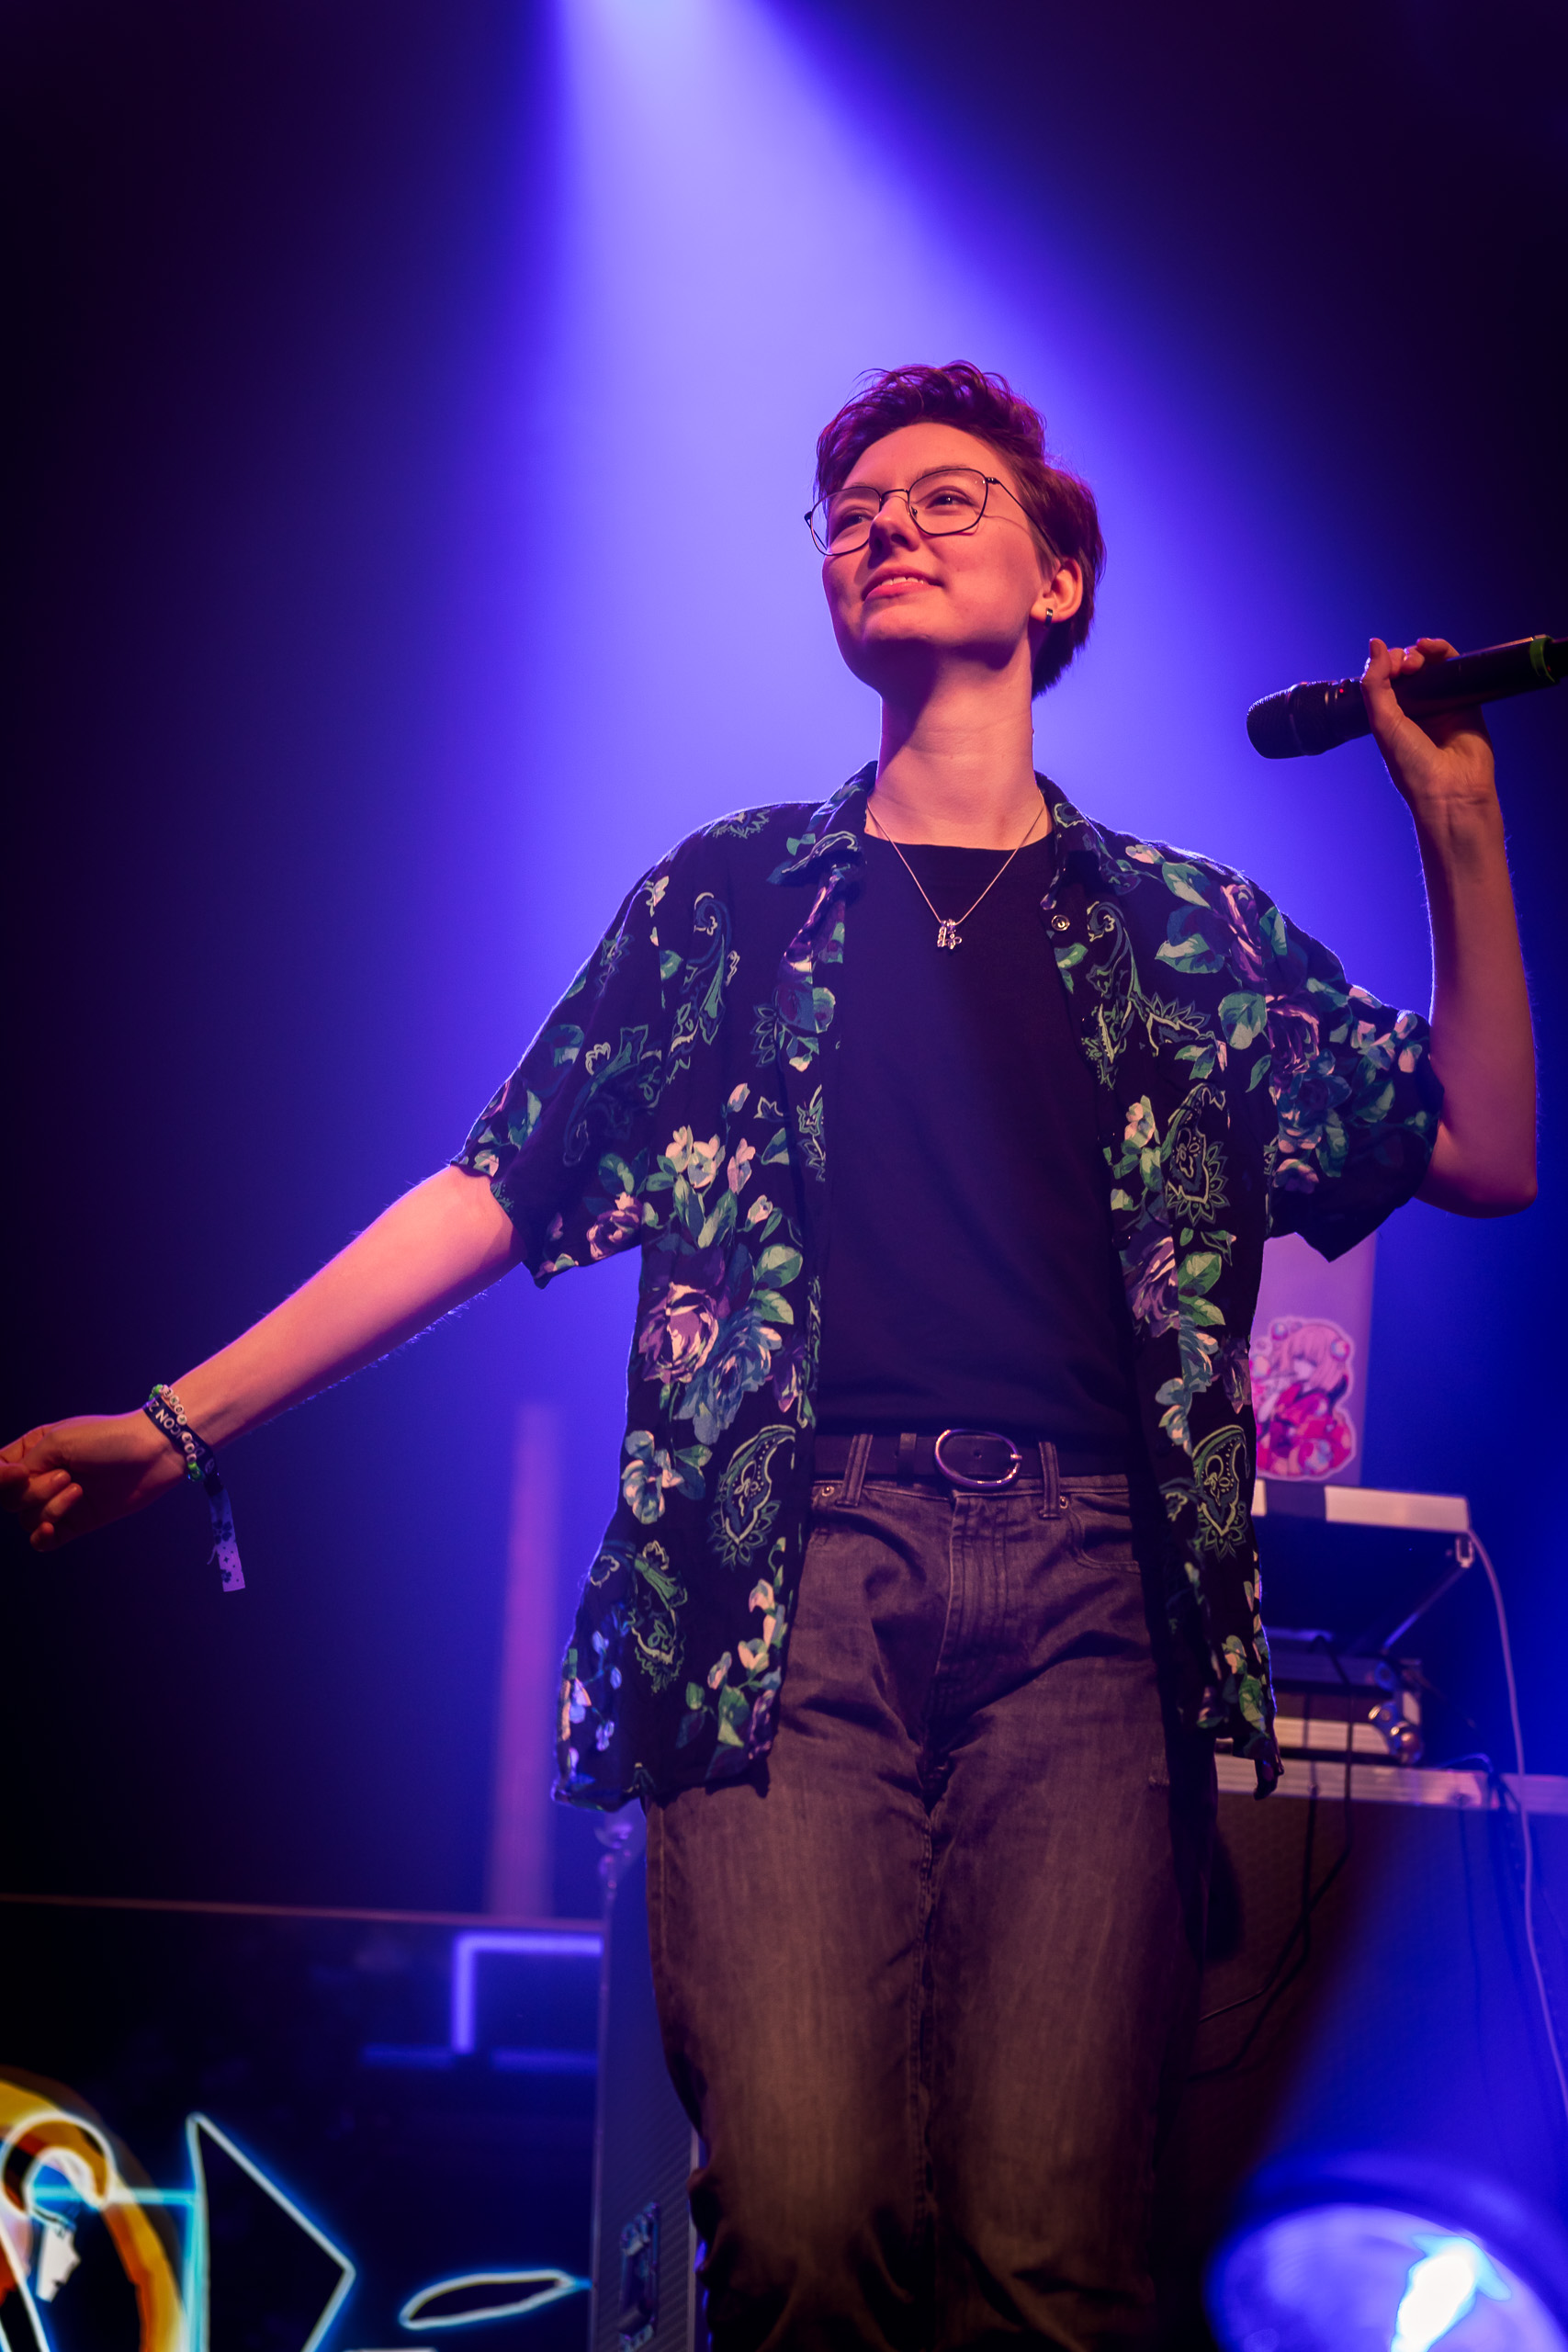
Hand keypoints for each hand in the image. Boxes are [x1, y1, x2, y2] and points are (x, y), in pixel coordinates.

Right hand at [0, 1412, 185, 1552]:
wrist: (151, 1454)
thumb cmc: (107, 1438)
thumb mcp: (58, 1441)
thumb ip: (26, 1463)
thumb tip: (6, 1482)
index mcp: (33, 1451)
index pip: (0, 1472)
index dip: (1, 1479)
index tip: (18, 1475)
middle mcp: (41, 1477)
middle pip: (9, 1500)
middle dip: (33, 1491)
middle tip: (66, 1476)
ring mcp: (58, 1501)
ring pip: (26, 1519)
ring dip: (50, 1507)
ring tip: (79, 1490)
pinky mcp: (76, 1523)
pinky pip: (42, 1542)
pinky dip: (42, 1537)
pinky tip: (52, 1528)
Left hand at [1360, 636, 1496, 816]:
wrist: (1450, 790)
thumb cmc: (1413, 766)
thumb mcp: (1383, 723)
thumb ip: (1375, 684)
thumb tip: (1375, 644)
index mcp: (1391, 719)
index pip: (1385, 680)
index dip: (1385, 666)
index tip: (1387, 665)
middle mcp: (1416, 711)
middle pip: (1409, 670)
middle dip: (1404, 658)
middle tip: (1406, 665)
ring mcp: (1442, 706)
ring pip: (1432, 666)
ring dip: (1423, 652)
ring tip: (1419, 655)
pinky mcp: (1466, 702)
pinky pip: (1457, 671)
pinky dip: (1446, 654)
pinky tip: (1435, 648)